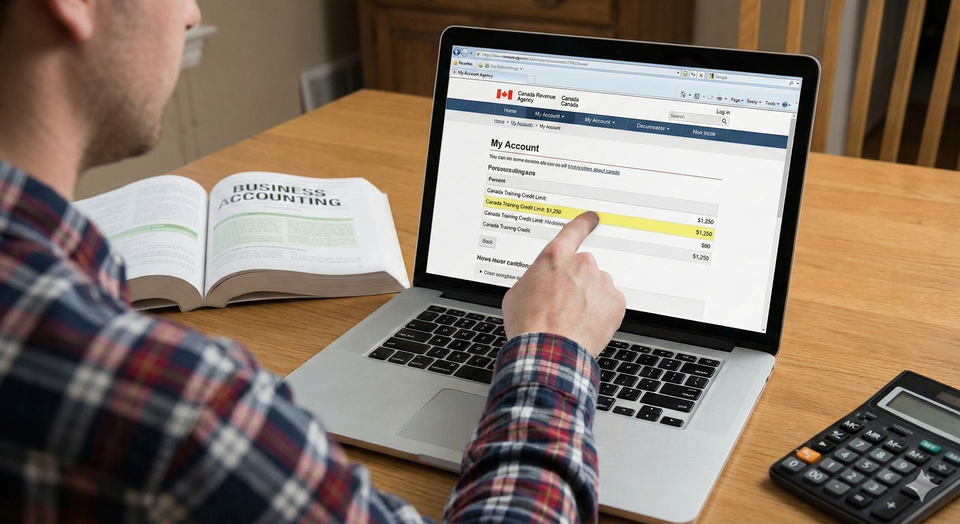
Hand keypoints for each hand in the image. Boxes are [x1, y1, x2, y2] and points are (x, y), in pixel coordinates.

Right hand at [502, 211, 625, 357]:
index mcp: (555, 257)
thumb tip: (539, 282)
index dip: (583, 223)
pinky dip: (601, 312)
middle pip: (583, 268)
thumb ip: (533, 278)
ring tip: (572, 319)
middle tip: (562, 305)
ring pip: (597, 286)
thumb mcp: (517, 293)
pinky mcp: (615, 302)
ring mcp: (601, 282)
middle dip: (576, 283)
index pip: (573, 231)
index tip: (592, 218)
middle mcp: (581, 264)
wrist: (547, 352)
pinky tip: (585, 324)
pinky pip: (609, 303)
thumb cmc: (529, 325)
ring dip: (589, 298)